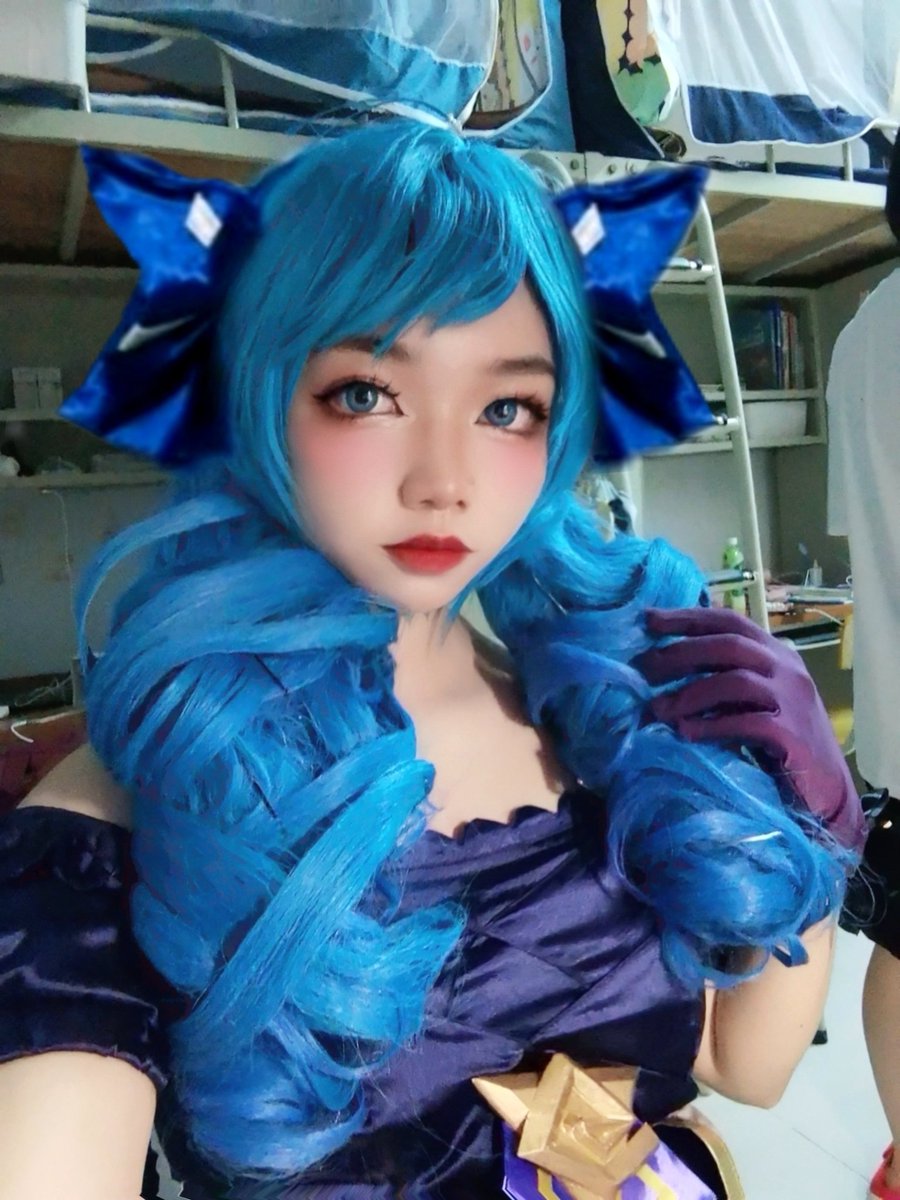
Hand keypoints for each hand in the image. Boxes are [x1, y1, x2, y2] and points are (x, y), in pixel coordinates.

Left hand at [635, 606, 865, 852]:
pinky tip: (686, 734)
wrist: (827, 790)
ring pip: (735, 681)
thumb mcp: (755, 700)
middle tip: (643, 670)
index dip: (688, 618)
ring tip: (657, 709)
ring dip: (690, 693)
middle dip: (680, 653)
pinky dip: (712, 726)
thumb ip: (726, 679)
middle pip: (728, 645)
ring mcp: (793, 701)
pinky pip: (746, 723)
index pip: (729, 622)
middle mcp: (787, 669)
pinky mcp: (792, 735)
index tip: (648, 620)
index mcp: (778, 654)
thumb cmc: (781, 743)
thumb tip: (664, 666)